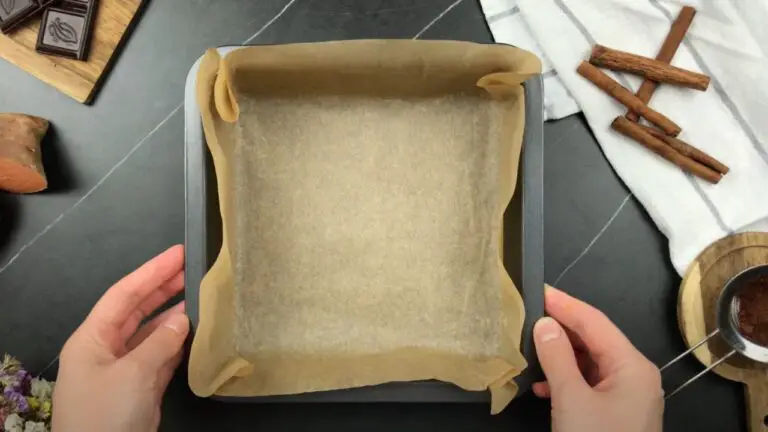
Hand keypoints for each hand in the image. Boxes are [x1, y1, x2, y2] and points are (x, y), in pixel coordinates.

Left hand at [52, 245, 189, 431]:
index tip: (178, 252)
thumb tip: (184, 318)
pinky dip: (178, 345)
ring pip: (151, 333)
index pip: (123, 294)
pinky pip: (161, 357)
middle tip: (193, 267)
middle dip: (163, 287)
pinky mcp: (140, 388)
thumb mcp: (133, 374)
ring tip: (202, 297)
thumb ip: (161, 342)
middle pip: (137, 309)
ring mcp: (123, 370)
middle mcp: (106, 349)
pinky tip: (198, 333)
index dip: (151, 271)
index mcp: (92, 338)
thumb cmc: (105, 414)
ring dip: (175, 316)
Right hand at [532, 286, 662, 431]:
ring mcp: (628, 395)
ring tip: (532, 349)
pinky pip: (591, 383)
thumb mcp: (571, 399)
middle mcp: (635, 375)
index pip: (595, 322)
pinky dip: (568, 379)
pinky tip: (544, 384)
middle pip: (595, 340)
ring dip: (561, 356)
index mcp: (632, 366)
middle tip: (529, 315)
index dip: (565, 304)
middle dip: (562, 329)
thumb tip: (545, 323)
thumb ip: (556, 357)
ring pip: (591, 362)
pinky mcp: (617, 412)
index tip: (538, 290)